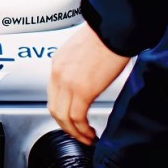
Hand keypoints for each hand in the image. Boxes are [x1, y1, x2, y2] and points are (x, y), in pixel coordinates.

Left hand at [47, 23, 130, 145]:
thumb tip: (87, 82)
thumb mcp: (83, 51)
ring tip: (86, 138)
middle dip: (65, 126)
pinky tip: (90, 134)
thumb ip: (79, 68)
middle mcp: (58, 73)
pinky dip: (82, 130)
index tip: (72, 120)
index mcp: (58, 63)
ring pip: (63, 117)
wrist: (114, 29)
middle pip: (54, 109)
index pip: (53, 94)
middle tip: (77, 134)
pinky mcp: (82, 90)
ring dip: (74, 132)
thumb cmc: (106, 36)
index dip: (62, 111)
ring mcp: (68, 83)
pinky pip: (77, 117)